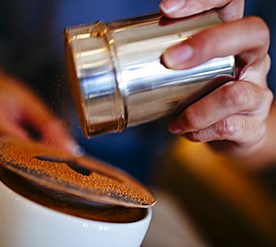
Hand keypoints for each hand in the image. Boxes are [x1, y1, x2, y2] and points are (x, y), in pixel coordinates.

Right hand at [0, 72, 76, 173]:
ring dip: (21, 169)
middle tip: (54, 165)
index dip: (39, 154)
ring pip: (1, 170)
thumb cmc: (7, 97)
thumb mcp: (31, 104)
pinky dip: (10, 170)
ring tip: (38, 161)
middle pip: (7, 161)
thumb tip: (69, 149)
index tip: (59, 159)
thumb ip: (50, 127)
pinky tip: (22, 162)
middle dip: (32, 165)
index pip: (16, 144)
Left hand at [160, 0, 272, 160]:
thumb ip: (169, 53)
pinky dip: (200, 131)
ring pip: (235, 93)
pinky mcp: (254, 124)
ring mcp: (258, 91)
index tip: (165, 9)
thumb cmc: (202, 91)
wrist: (230, 130)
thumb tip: (125, 46)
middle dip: (207, 43)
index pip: (230, 1)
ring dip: (196, 109)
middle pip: (252, 33)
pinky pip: (229, 127)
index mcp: (234, 37)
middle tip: (170, 59)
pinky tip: (186, 131)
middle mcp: (254, 58)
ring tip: (175, 120)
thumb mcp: (188, 67)